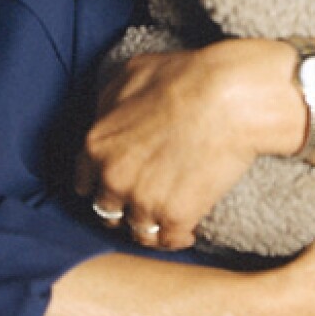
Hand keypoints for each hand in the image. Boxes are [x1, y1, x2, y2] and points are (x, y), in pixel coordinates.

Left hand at [77, 40, 300, 250]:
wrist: (229, 97)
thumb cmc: (184, 77)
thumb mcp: (131, 74)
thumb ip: (109, 102)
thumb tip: (105, 118)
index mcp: (97, 145)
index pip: (84, 181)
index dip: (100, 183)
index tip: (116, 185)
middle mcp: (113, 178)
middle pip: (107, 211)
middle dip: (122, 207)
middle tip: (143, 200)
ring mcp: (144, 201)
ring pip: (137, 231)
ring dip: (150, 225)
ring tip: (166, 218)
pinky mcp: (177, 217)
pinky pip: (169, 242)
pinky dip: (177, 239)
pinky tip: (188, 230)